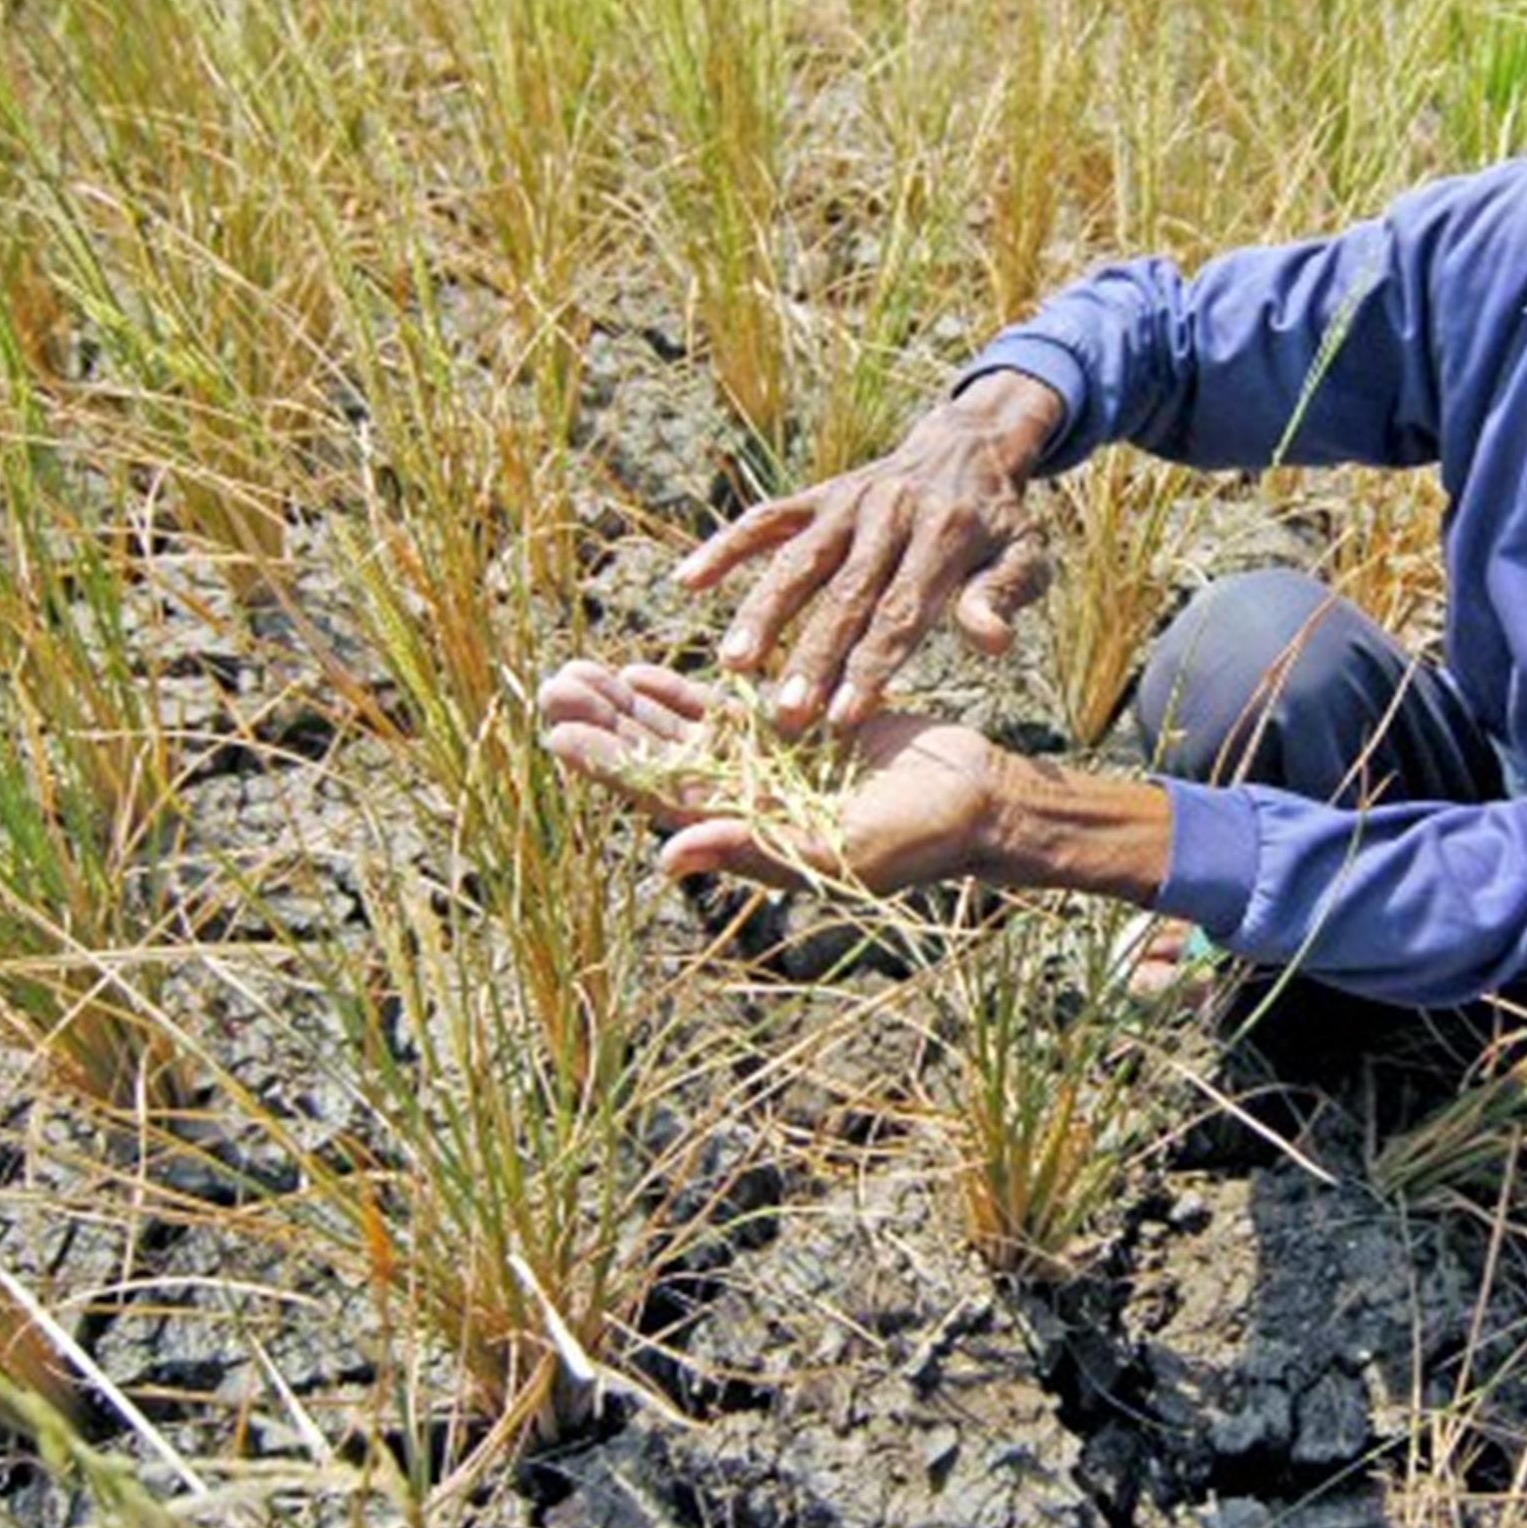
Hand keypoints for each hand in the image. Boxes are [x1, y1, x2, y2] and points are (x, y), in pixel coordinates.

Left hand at [541, 660, 1000, 894]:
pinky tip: (639, 671)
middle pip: (657, 758)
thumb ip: (753, 848)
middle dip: (603, 723)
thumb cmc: (918, 841)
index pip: (661, 795)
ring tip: (575, 671)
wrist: (976, 802)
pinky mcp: (790, 730)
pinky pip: (722, 711)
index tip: (561, 733)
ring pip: (679, 730)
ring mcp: (763, 765)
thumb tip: (667, 856)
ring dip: (628, 703)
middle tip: (550, 685)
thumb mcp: (838, 852)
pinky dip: (680, 692)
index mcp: (745, 833)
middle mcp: (743, 800)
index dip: (610, 764)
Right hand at [675, 370, 1061, 732]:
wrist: (970, 446)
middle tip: (784, 717)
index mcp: (945, 535)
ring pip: (797, 559)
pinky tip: (686, 582)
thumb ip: (1003, 596)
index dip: (871, 666)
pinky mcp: (818, 493)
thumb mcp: (1027, 556)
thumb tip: (990, 639)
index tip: (843, 718)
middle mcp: (890, 513)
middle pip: (844, 594)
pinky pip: (766, 518)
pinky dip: (725, 546)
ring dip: (761, 611)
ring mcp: (848, 501)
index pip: (902, 611)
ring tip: (733, 665)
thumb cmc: (999, 524)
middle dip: (811, 658)